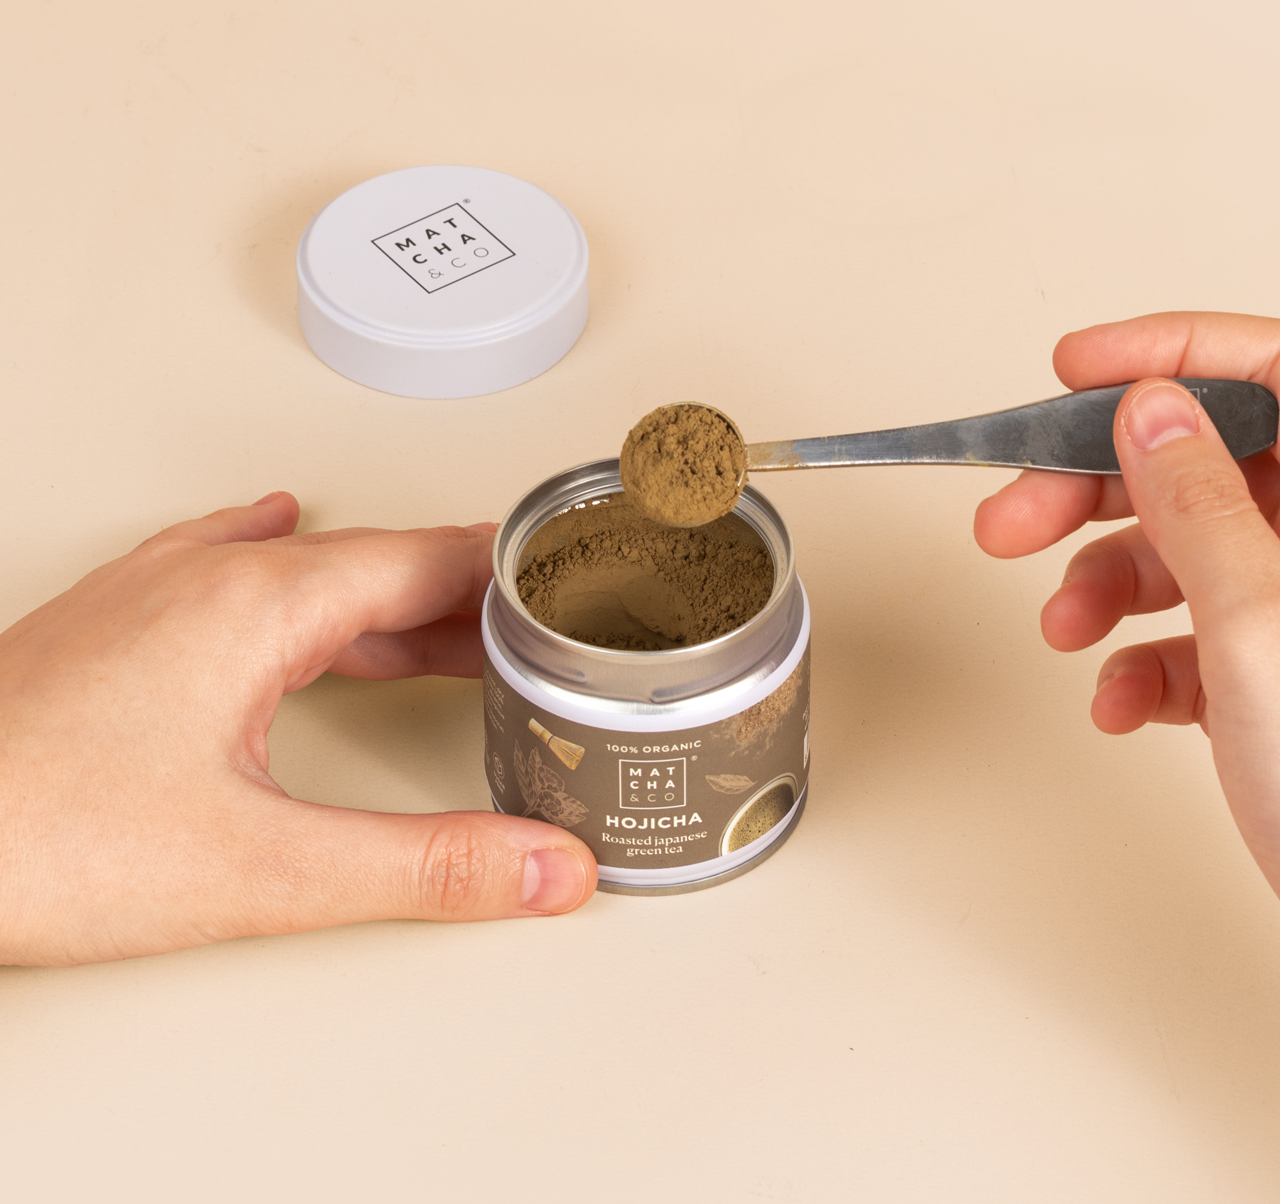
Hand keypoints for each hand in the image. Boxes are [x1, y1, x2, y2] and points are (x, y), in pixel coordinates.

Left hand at [0, 493, 596, 965]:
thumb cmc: (34, 838)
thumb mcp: (265, 868)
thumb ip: (425, 865)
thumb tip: (544, 865)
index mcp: (262, 603)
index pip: (430, 557)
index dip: (511, 574)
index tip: (571, 585)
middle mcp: (210, 579)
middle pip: (378, 563)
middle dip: (466, 602)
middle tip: (534, 638)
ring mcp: (156, 596)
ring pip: (309, 573)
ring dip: (391, 602)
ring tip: (453, 635)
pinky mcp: (118, 627)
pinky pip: (234, 570)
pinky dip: (296, 579)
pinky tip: (279, 540)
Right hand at [974, 313, 1279, 896]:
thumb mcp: (1261, 622)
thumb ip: (1200, 501)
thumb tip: (1149, 411)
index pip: (1273, 367)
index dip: (1166, 353)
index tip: (1072, 369)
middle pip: (1204, 466)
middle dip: (1094, 496)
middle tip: (1013, 517)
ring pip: (1185, 553)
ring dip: (1106, 589)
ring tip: (1065, 627)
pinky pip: (1193, 634)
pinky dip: (1144, 663)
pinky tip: (1126, 700)